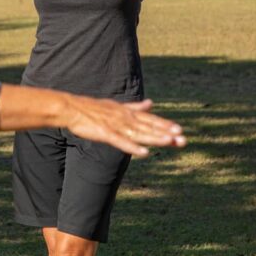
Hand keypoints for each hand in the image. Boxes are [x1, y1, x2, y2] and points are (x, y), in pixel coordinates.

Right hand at [65, 97, 184, 156]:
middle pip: (148, 127)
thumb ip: (136, 107)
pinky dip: (132, 147)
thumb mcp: (117, 106)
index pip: (150, 119)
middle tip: (183, 139)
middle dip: (166, 133)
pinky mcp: (105, 133)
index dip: (164, 125)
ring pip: (139, 133)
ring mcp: (116, 125)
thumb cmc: (93, 109)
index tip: (180, 130)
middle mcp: (125, 118)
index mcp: (128, 112)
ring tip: (169, 142)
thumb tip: (151, 103)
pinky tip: (144, 153)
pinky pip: (121, 141)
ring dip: (154, 138)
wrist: (72, 108)